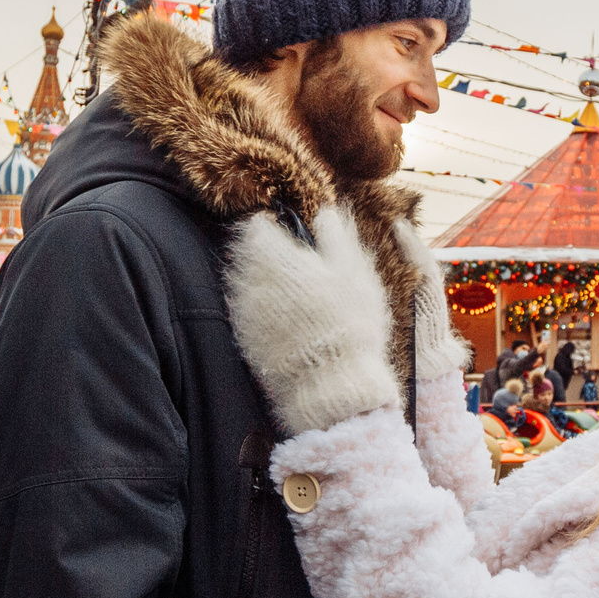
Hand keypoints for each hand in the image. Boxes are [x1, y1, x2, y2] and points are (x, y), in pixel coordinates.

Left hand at [224, 206, 397, 432]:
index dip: (270, 226)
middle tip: (291, 263)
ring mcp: (244, 312)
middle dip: (263, 253)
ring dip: (260, 281)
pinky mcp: (245, 338)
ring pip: (243, 283)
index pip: (255, 227)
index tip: (285, 232)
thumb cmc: (348, 326)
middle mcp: (251, 281)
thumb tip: (326, 212)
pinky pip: (246, 312)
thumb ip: (337, 237)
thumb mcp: (355, 274)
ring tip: (291, 293)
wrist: (329, 385)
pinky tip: (284, 320)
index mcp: (276, 258)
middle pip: (244, 254)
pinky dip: (260, 309)